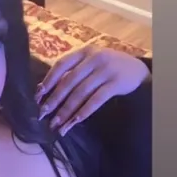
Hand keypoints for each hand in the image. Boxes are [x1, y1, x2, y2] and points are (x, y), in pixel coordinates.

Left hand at [35, 46, 149, 135]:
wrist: (139, 70)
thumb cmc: (109, 68)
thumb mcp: (92, 63)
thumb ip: (73, 71)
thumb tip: (43, 88)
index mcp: (84, 52)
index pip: (61, 65)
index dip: (48, 81)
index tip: (37, 97)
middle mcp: (94, 58)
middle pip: (69, 81)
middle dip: (54, 100)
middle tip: (42, 115)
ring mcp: (106, 70)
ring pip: (81, 93)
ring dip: (67, 110)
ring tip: (57, 124)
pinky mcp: (116, 83)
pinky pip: (96, 100)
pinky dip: (84, 112)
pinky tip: (75, 122)